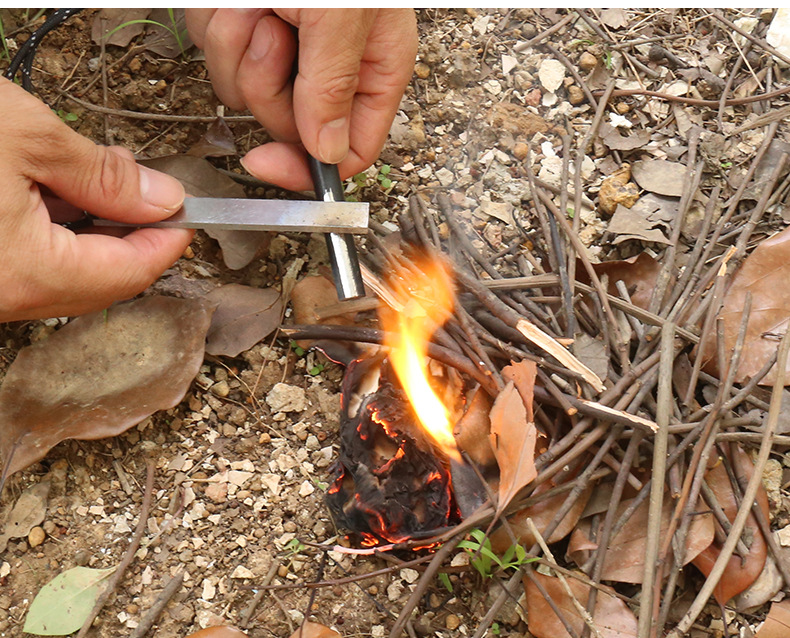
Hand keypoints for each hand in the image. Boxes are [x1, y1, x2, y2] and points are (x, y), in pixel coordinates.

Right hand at [0, 78, 192, 321]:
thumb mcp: (22, 135)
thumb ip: (100, 175)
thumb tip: (159, 198)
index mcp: (25, 273)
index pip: (128, 273)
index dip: (167, 240)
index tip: (186, 209)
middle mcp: (1, 297)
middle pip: (97, 281)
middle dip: (129, 236)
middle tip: (142, 188)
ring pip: (59, 275)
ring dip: (87, 233)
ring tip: (88, 180)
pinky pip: (22, 266)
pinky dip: (47, 234)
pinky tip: (44, 193)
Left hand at [186, 8, 417, 190]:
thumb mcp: (342, 12)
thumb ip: (335, 85)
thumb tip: (329, 152)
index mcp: (374, 66)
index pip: (351, 148)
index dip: (308, 166)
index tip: (270, 164)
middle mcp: (331, 62)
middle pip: (290, 124)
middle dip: (267, 83)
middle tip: (275, 34)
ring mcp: (285, 44)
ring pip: (246, 92)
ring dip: (238, 46)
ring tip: (258, 2)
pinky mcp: (243, 25)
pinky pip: (217, 54)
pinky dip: (215, 22)